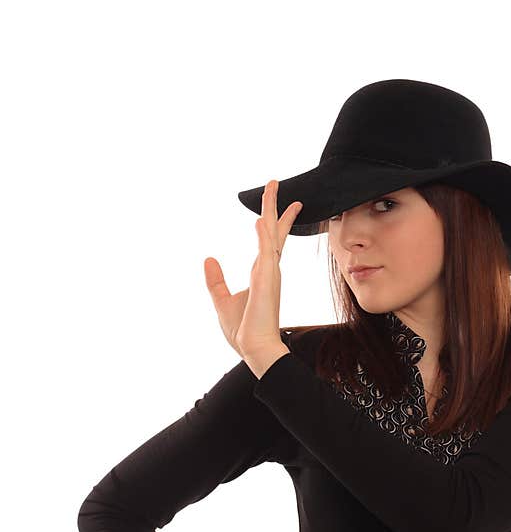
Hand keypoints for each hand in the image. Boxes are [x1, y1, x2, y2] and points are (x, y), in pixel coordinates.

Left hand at [204, 179, 301, 358]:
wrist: (254, 348)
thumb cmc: (243, 330)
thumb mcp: (221, 299)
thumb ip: (215, 279)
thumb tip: (208, 259)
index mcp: (262, 273)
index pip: (270, 241)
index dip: (275, 222)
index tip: (282, 206)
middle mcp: (268, 268)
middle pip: (274, 230)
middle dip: (276, 206)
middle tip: (275, 182)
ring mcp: (269, 272)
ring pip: (270, 233)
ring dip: (271, 209)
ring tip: (271, 186)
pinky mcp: (266, 279)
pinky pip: (265, 250)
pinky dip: (263, 234)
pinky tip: (259, 219)